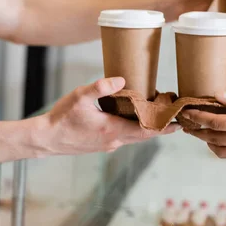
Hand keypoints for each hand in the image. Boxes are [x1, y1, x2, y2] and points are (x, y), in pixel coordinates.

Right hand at [36, 77, 179, 156]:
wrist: (46, 139)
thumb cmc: (62, 118)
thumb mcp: (80, 97)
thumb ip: (101, 87)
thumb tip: (122, 79)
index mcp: (113, 130)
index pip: (147, 130)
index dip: (165, 126)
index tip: (179, 122)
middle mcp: (115, 141)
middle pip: (145, 136)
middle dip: (161, 127)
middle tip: (175, 117)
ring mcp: (109, 145)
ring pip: (136, 138)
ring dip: (148, 128)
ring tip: (160, 116)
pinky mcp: (103, 146)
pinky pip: (125, 138)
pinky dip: (135, 130)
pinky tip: (134, 119)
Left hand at [181, 91, 225, 157]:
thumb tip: (218, 96)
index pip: (215, 123)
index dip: (198, 117)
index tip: (186, 111)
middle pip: (212, 138)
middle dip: (196, 129)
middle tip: (184, 121)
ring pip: (218, 149)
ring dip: (205, 140)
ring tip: (197, 128)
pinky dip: (217, 147)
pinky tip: (216, 136)